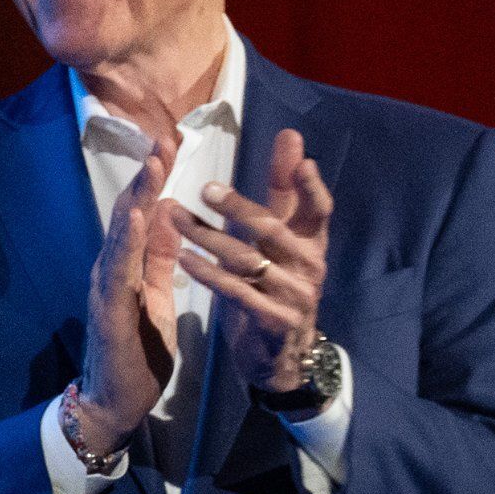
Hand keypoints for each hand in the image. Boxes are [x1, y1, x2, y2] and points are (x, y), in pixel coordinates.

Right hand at [77, 157, 173, 451]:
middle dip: (146, 178)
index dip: (154, 182)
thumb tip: (171, 220)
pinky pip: (119, 267)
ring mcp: (106, 287)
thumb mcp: (158, 299)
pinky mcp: (109, 307)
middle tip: (163, 140)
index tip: (170, 148)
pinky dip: (127, 238)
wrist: (115, 402)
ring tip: (152, 166)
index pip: (142, 217)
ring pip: (122, 234)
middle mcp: (111, 270)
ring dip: (137, 197)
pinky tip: (137, 215)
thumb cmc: (138, 354)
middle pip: (129, 216)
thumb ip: (161, 261)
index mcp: (128, 269)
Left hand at [177, 127, 335, 391]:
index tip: (302, 159)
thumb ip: (282, 192)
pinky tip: (184, 259)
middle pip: (274, 230)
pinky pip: (237, 293)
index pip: (319, 210)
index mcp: (311, 244)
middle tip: (205, 187)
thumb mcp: (280, 239)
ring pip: (247, 260)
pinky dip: (209, 275)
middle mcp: (308, 267)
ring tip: (175, 218)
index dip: (311, 187)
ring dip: (208, 237)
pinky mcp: (272, 321)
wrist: (280, 355)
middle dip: (239, 207)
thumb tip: (291, 138)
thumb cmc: (275, 285)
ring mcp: (293, 296)